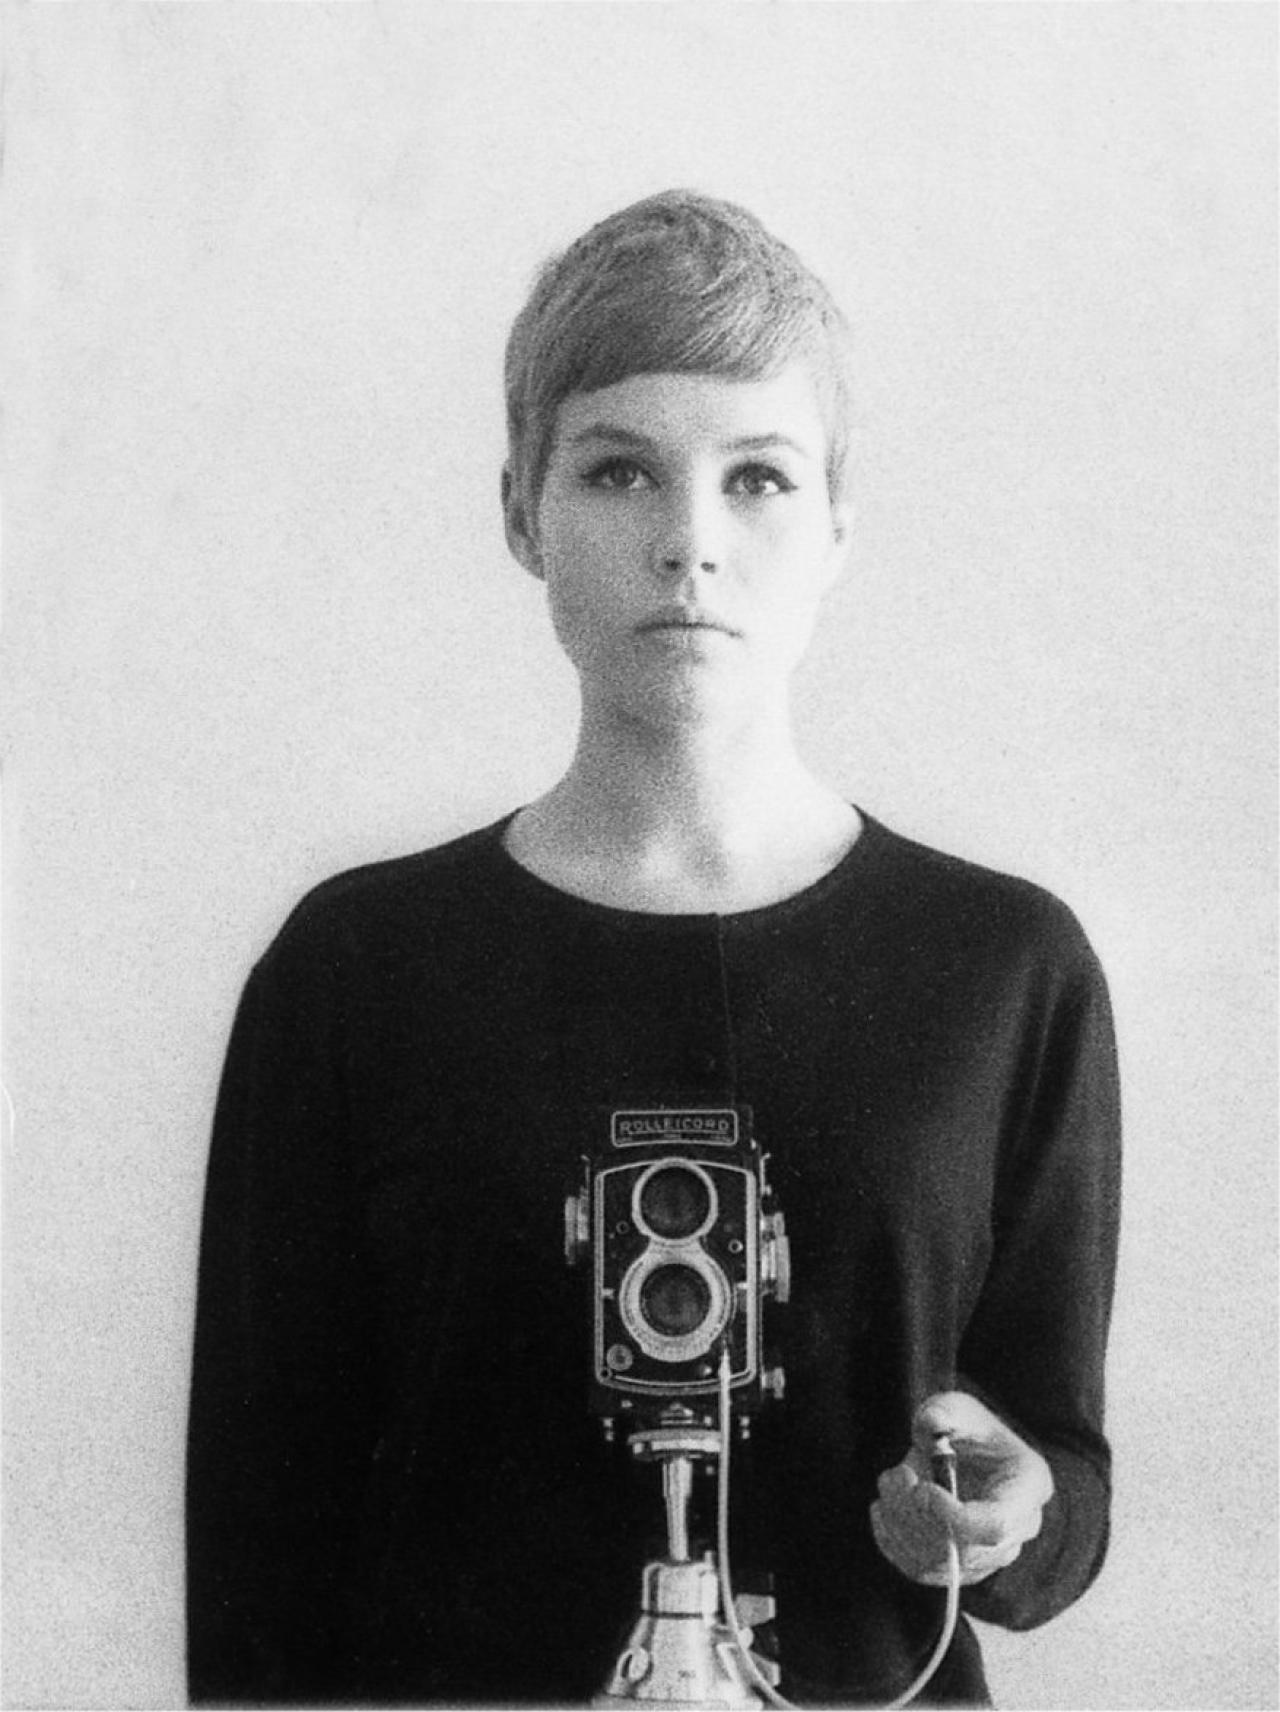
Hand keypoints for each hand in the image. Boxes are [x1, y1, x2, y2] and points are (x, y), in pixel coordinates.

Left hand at [870, 1391, 1053, 1586]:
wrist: (966, 1450)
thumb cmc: (967, 1427)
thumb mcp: (959, 1407)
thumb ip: (945, 1411)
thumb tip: (931, 1422)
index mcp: (1028, 1487)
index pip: (996, 1525)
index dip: (953, 1517)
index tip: (921, 1490)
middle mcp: (1018, 1529)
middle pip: (965, 1549)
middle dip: (916, 1514)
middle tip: (894, 1475)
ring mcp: (992, 1554)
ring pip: (940, 1564)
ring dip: (900, 1525)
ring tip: (888, 1484)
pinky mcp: (962, 1567)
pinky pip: (924, 1571)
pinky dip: (894, 1544)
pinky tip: (884, 1511)